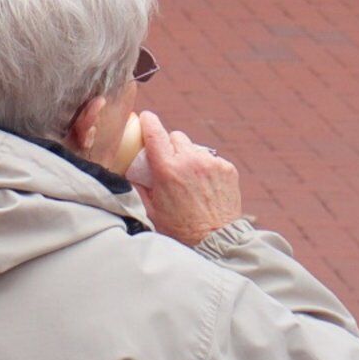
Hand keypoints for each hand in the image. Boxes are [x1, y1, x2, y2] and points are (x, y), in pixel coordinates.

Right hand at [131, 109, 244, 245]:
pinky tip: (205, 185)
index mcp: (167, 169)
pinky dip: (206, 167)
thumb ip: (139, 185)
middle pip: (175, 136)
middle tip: (168, 164)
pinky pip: (211, 158)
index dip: (148, 121)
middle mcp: (190, 161)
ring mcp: (211, 163)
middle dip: (169, 146)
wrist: (217, 240)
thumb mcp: (151, 209)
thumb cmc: (180, 229)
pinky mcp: (227, 168)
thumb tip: (131, 169)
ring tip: (189, 179)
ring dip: (188, 156)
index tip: (145, 118)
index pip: (154, 132)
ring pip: (193, 147)